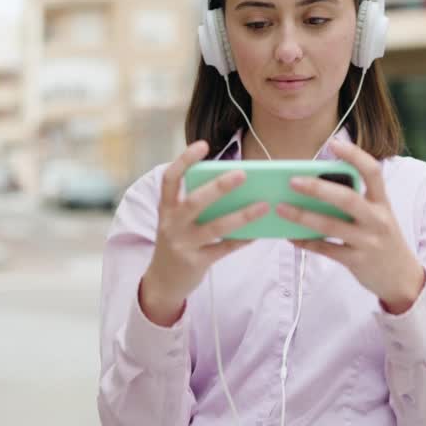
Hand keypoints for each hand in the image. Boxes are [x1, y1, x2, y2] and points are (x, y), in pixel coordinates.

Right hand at [140, 141, 268, 325]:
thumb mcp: (176, 220)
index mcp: (166, 208)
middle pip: (195, 201)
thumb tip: (232, 185)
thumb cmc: (177, 240)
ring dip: (241, 215)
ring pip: (215, 227)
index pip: (170, 179)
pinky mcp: (196, 262)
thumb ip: (194, 203)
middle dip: (219, 187)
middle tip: (243, 174)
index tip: (203, 145)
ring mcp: (183, 244)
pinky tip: (258, 233)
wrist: (162, 281)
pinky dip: (241, 240)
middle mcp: (171, 224)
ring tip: (263, 205)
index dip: (184, 160)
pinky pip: (224, 249)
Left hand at [279, 138, 425, 313]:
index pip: (373, 171)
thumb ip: (357, 200)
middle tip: (292, 181)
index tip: (333, 143)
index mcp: (382, 202)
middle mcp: (377, 219)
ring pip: (331, 225)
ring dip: (303, 216)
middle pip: (347, 198)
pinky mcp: (357, 261)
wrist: (401, 276)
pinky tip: (290, 236)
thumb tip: (317, 185)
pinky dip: (306, 242)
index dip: (354, 155)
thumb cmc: (382, 238)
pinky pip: (326, 249)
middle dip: (318, 188)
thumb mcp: (378, 215)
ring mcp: (368, 241)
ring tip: (281, 208)